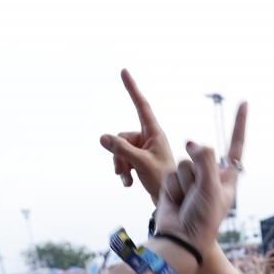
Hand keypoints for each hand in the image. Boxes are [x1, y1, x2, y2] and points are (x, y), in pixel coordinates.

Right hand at [100, 69, 177, 204]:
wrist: (171, 203)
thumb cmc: (163, 182)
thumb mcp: (141, 164)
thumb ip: (121, 150)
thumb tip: (103, 137)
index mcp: (155, 133)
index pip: (141, 105)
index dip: (132, 88)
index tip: (124, 71)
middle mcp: (149, 138)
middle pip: (122, 136)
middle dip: (119, 155)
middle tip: (125, 172)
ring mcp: (144, 150)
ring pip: (120, 150)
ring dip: (121, 166)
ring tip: (128, 180)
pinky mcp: (140, 161)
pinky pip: (122, 160)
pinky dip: (124, 172)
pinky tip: (129, 184)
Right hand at [151, 109, 245, 253]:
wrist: (180, 239)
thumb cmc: (202, 219)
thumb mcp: (211, 188)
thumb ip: (206, 159)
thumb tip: (192, 142)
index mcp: (227, 178)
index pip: (235, 146)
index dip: (239, 124)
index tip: (243, 102)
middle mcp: (210, 176)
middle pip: (201, 154)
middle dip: (196, 173)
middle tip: (197, 197)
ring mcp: (192, 179)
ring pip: (184, 162)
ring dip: (183, 182)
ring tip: (186, 201)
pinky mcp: (174, 182)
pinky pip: (172, 172)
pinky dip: (172, 187)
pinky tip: (176, 202)